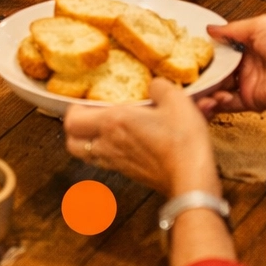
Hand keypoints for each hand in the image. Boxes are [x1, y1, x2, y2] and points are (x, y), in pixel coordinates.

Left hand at [63, 79, 219, 196]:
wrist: (193, 179)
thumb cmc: (182, 140)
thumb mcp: (175, 100)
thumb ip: (159, 86)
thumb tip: (153, 85)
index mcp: (113, 122)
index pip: (72, 120)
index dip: (73, 108)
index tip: (85, 99)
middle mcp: (108, 144)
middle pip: (72, 142)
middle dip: (76, 129)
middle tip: (89, 115)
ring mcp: (117, 163)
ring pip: (87, 155)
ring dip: (90, 142)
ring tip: (104, 128)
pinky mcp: (129, 174)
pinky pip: (106, 163)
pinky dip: (108, 153)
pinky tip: (126, 142)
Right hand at [194, 15, 265, 115]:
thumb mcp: (259, 26)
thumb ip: (232, 29)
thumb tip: (211, 28)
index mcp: (251, 45)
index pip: (223, 48)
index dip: (207, 49)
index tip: (190, 49)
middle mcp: (248, 65)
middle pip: (218, 69)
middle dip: (203, 70)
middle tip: (185, 70)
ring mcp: (248, 83)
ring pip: (219, 88)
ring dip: (207, 88)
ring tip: (194, 86)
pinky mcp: (250, 101)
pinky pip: (228, 104)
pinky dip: (216, 102)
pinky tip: (209, 97)